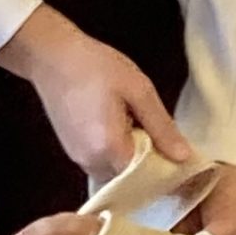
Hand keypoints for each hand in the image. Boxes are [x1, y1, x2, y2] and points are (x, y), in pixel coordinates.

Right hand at [0, 9, 188, 185]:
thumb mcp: (138, 90)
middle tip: (159, 133)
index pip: (148, 178)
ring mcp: (79, 161)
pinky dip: (117, 152)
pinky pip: (104, 164)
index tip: (178, 153)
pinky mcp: (74, 154)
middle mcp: (92, 163)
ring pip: (118, 172)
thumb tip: (184, 157)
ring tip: (137, 125)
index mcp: (109, 149)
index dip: (165, 167)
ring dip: (132, 156)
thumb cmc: (95, 66)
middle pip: (132, 178)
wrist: (50, 56)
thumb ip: (162, 126)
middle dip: (149, 162)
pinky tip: (120, 127)